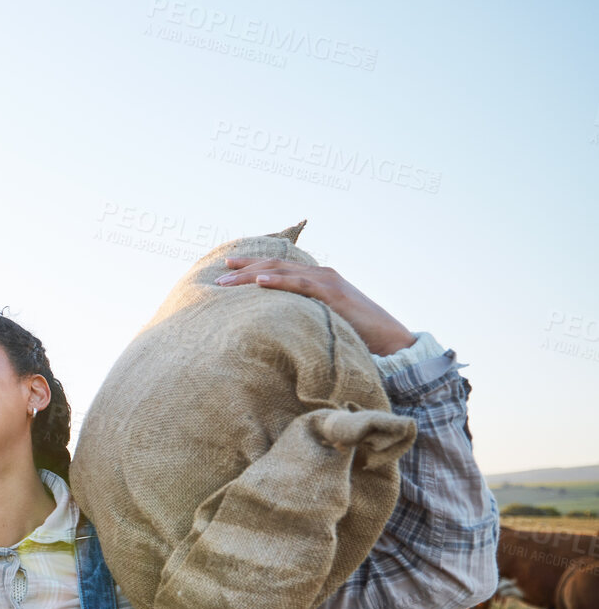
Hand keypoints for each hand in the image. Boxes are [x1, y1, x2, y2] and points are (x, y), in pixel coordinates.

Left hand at [215, 259, 415, 356]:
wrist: (390, 342)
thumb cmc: (356, 338)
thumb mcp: (322, 324)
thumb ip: (303, 320)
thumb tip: (277, 332)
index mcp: (315, 281)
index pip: (277, 269)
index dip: (250, 267)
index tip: (226, 270)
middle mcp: (319, 275)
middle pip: (273, 266)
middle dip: (243, 270)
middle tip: (218, 277)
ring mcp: (326, 281)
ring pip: (282, 272)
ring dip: (251, 275)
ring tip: (227, 281)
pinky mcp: (333, 293)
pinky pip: (301, 284)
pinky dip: (279, 281)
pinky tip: (259, 282)